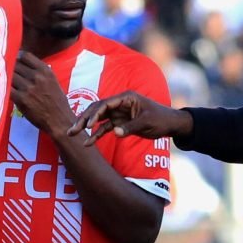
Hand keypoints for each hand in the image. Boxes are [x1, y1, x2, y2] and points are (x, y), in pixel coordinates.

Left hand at [11, 52, 75, 138]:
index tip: (14, 61)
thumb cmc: (57, 101)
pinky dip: (4, 88)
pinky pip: (7, 89)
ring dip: (6, 78)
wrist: (59, 120)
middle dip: (10, 67)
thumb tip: (23, 65)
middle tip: (6, 72)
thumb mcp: (52, 81)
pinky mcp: (21, 99)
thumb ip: (40, 72)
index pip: (25, 55)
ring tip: (4, 80)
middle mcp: (36, 76)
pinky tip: (3, 90)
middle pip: (15, 64)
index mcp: (45, 70)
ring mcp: (28, 87)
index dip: (17, 57)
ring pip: (10, 75)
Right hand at [68, 91, 185, 146]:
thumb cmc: (160, 119)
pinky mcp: (119, 123)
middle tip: (72, 129)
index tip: (87, 126)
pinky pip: (104, 128)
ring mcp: (118, 113)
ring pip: (97, 119)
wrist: (170, 124)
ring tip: (72, 134)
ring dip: (85, 127)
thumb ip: (130, 127)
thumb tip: (114, 133)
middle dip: (83, 119)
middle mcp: (119, 104)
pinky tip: (87, 143)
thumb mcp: (147, 123)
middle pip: (97, 110)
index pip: (105, 104)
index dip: (94, 114)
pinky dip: (96, 135)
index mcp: (126, 98)